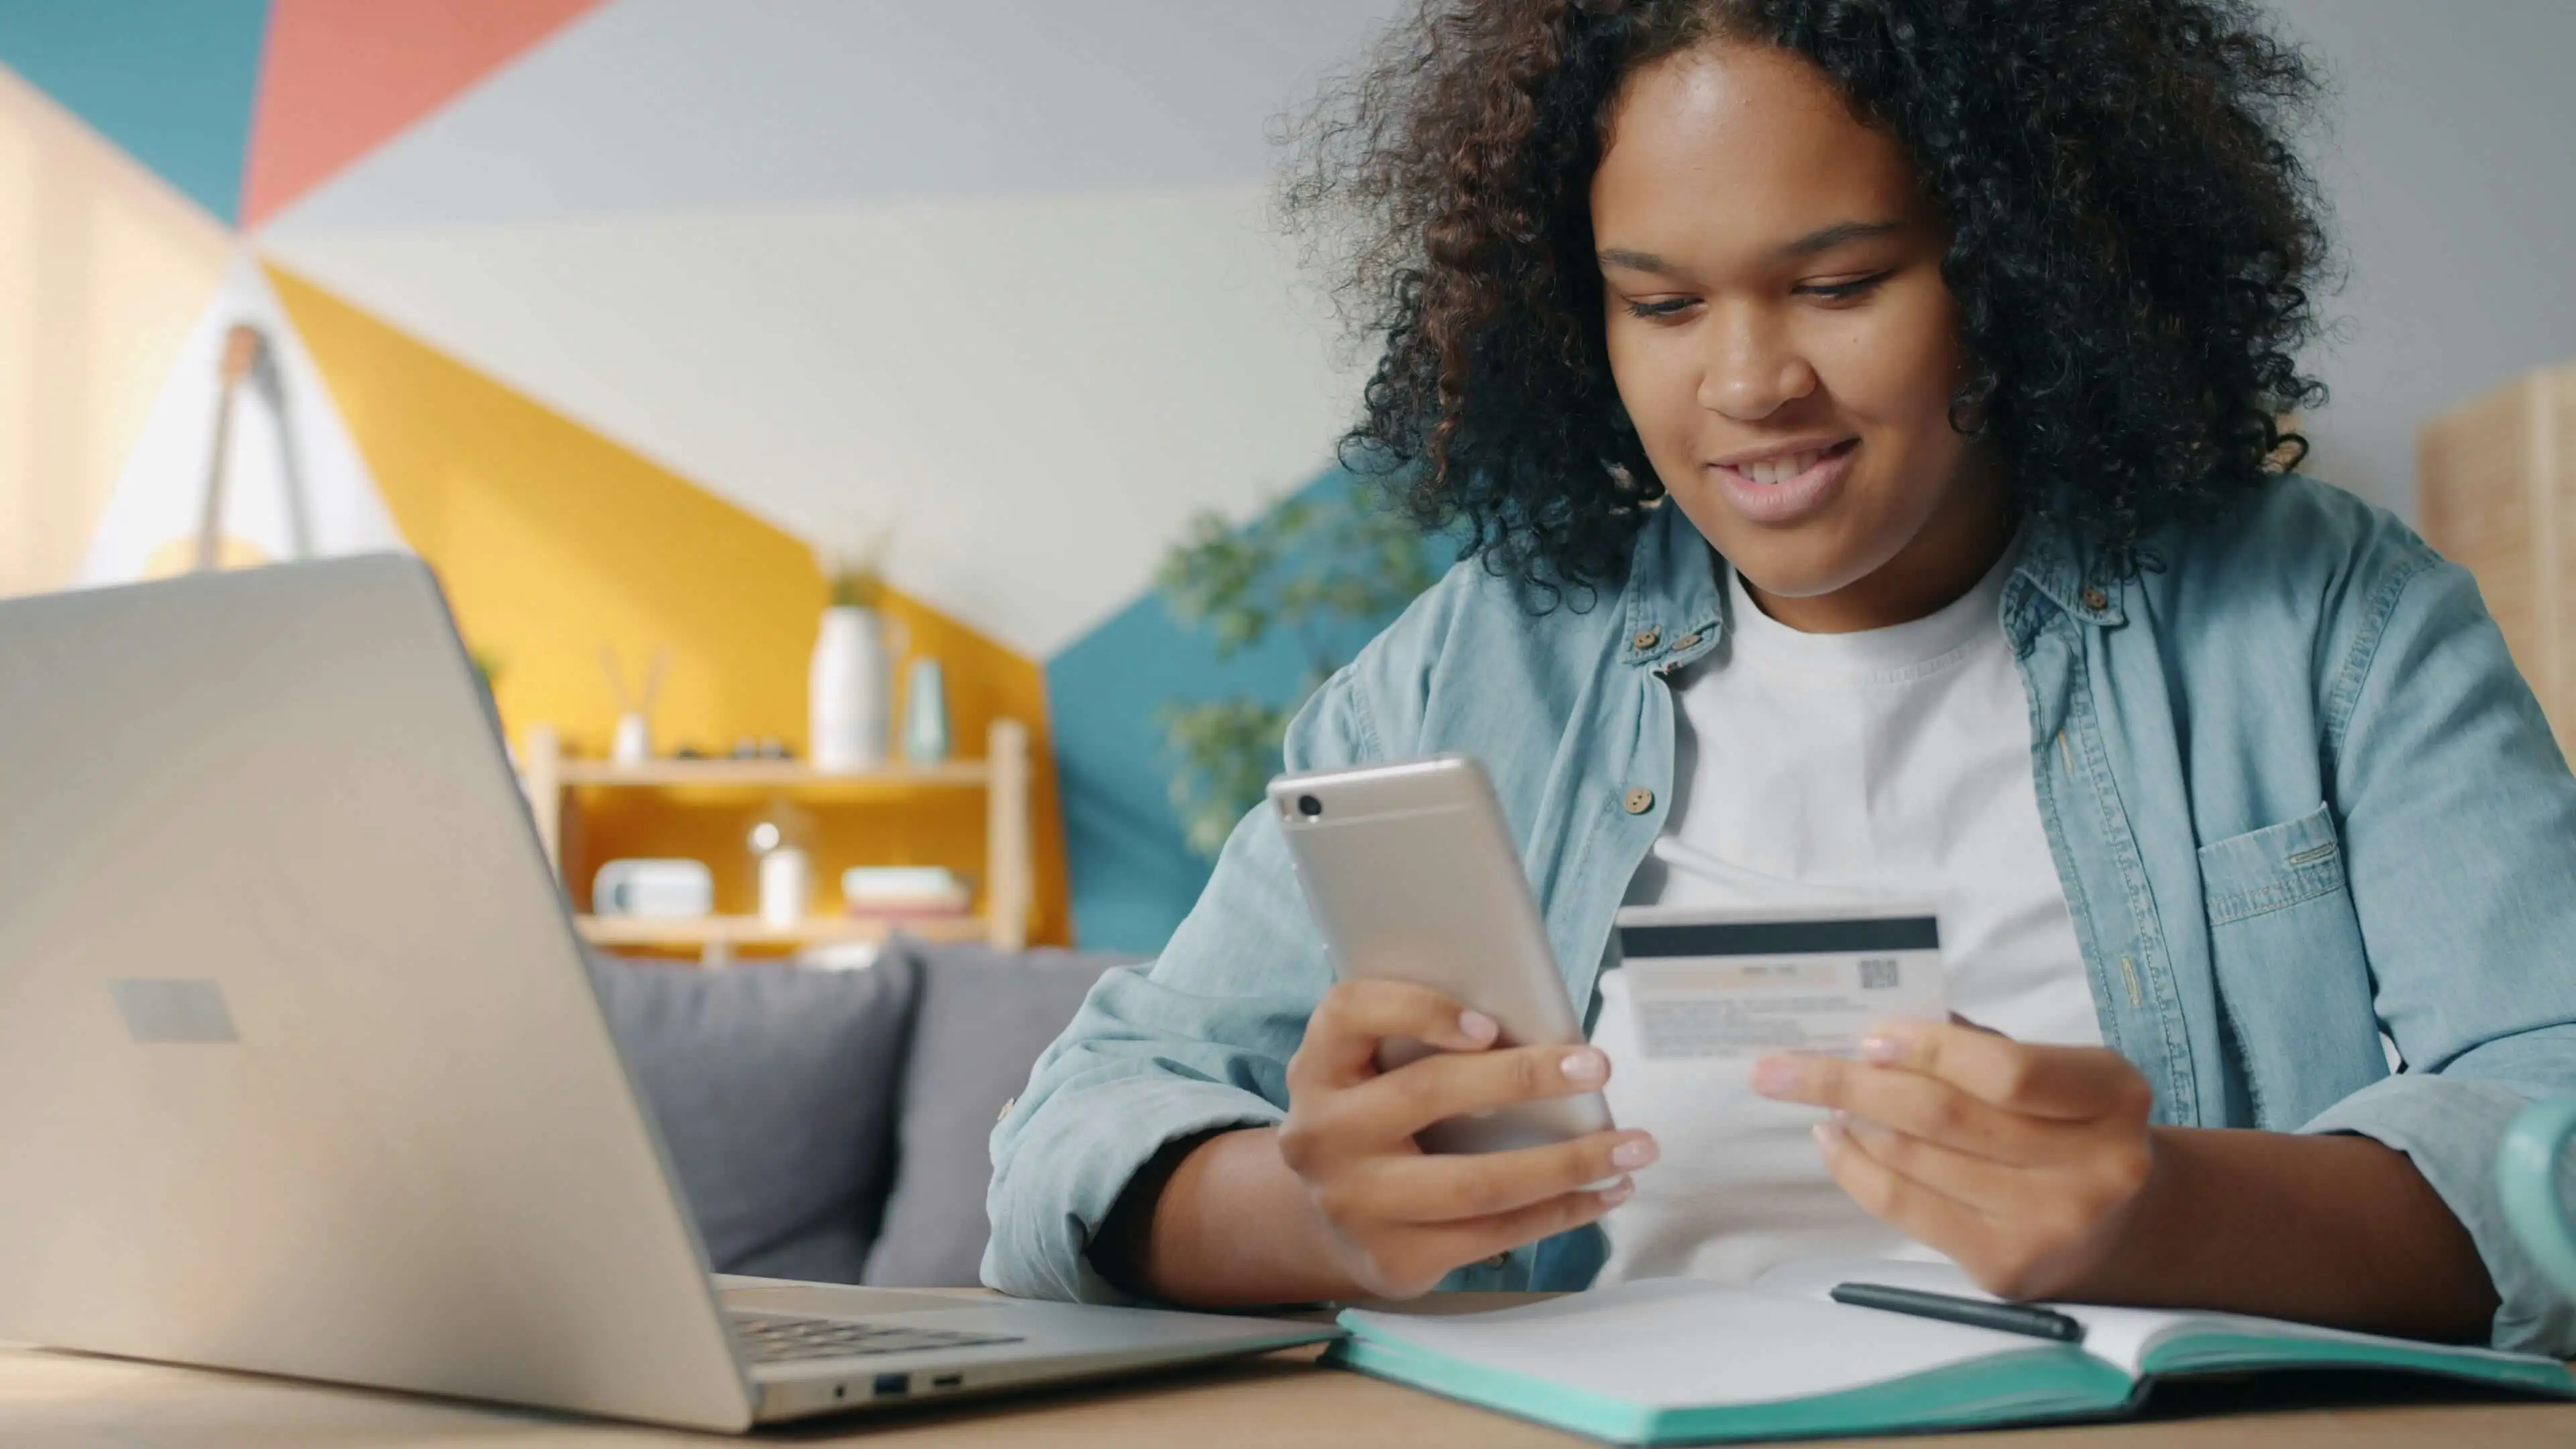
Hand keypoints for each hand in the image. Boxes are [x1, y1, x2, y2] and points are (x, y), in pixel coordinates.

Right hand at [1277, 979, 1657, 1298]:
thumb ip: (1424, 1043)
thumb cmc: (1377, 1119)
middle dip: (1524, 1078)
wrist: (1331, 1219)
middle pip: (1427, 1095)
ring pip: (1475, 1183)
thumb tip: (1544, 1033)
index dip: (1419, 1011)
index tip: (1489, 1023)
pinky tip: (1605, 1193)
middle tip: (1598, 1067)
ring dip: (1568, 1164)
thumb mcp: (1374, 1071)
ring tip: (1633, 1146)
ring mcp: (1354, 1204)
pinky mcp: (1393, 1258)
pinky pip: (1493, 1236)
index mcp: (1319, 1068)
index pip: (1351, 1013)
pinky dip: (1560, 1212)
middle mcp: (1323, 1135)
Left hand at [1751, 1020, 2157, 1299]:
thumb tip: (1877, 1032)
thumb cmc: (2071, 1125)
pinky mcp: (2005, 1267)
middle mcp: (2094, 1166)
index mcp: (2112, 1096)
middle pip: (1944, 1116)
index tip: (1866, 1037)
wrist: (2126, 1223)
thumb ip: (1979, 1046)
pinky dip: (1857, 1170)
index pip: (2004, 1070)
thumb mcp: (2056, 1073)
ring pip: (1916, 1162)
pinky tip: (1836, 1142)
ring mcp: (2049, 1224)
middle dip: (1850, 1084)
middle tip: (1783, 1067)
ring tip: (1820, 1100)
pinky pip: (1907, 1209)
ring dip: (1851, 1124)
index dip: (1927, 1050)